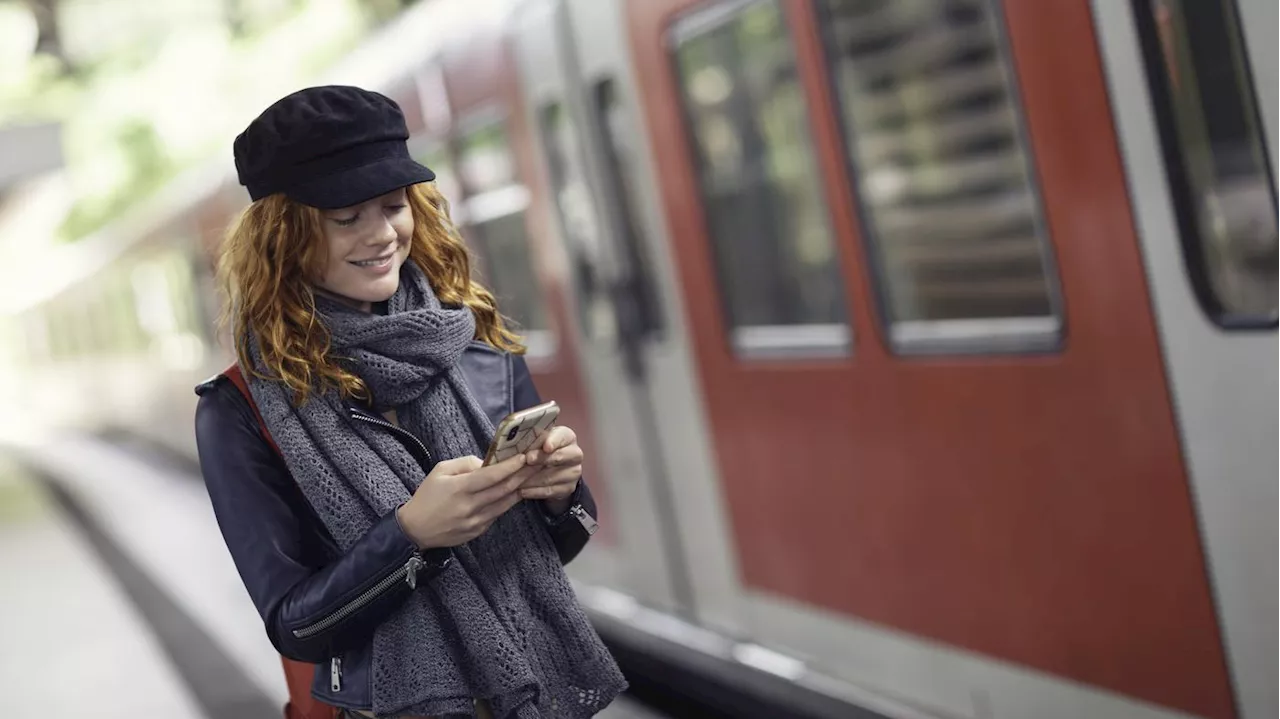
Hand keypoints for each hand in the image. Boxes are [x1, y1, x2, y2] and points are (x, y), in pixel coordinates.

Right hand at [396, 453, 535, 548]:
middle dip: (523, 475)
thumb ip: (465, 464)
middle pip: (504, 489)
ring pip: (506, 503)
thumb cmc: (427, 496)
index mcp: (460, 488)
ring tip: (533, 477)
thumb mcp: (440, 471)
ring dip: (521, 489)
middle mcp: (470, 506)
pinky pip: (498, 514)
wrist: (415, 530)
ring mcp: (476, 521)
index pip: (491, 476)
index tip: (525, 456)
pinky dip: (508, 502)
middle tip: (538, 464)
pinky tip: (516, 492)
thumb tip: (487, 463)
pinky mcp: (478, 531)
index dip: (511, 466)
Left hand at [518, 426, 582, 514]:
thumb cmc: (540, 448)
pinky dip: (534, 491)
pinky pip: (550, 491)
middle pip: (559, 457)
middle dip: (541, 459)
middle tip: (527, 460)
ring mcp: (574, 472)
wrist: (551, 468)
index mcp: (567, 437)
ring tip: (516, 478)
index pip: (562, 437)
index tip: (545, 447)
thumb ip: (532, 438)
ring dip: (532, 478)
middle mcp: (575, 454)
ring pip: (551, 476)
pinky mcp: (569, 488)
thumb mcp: (537, 439)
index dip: (553, 441)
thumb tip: (517, 438)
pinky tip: (522, 491)